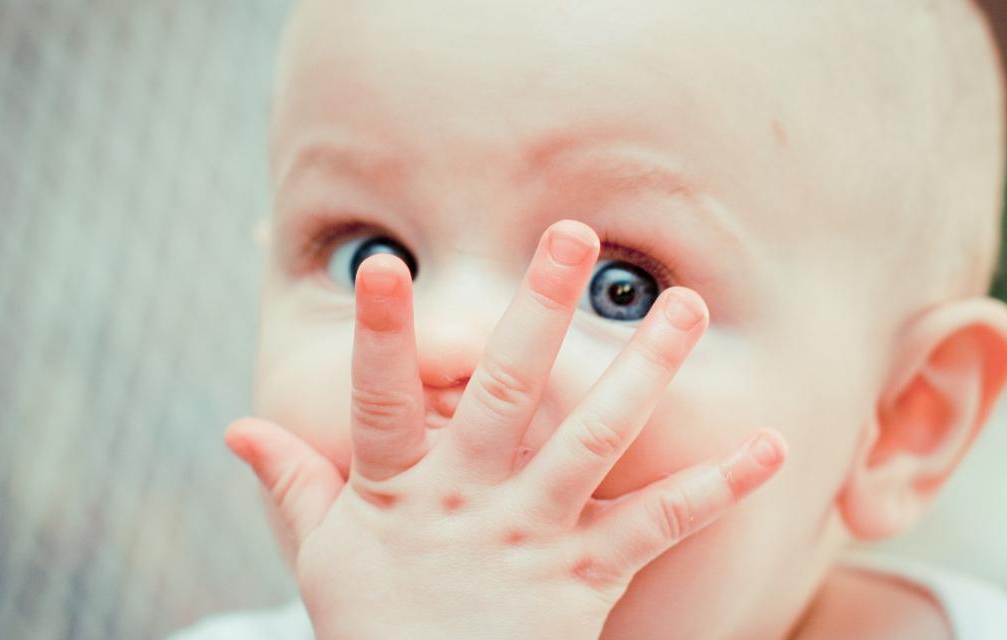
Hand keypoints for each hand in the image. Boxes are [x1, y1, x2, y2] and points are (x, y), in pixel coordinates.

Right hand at [226, 220, 786, 638]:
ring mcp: (534, 538)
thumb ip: (290, 486)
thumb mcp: (322, 559)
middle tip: (572, 234)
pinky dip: (716, 486)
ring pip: (593, 440)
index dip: (380, 339)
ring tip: (687, 307)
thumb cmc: (379, 627)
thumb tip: (235, 427)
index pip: (378, 404)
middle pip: (505, 395)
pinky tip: (771, 446)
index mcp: (397, 492)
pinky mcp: (587, 578)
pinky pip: (657, 526)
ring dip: (642, 371)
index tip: (387, 269)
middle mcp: (471, 503)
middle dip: (537, 312)